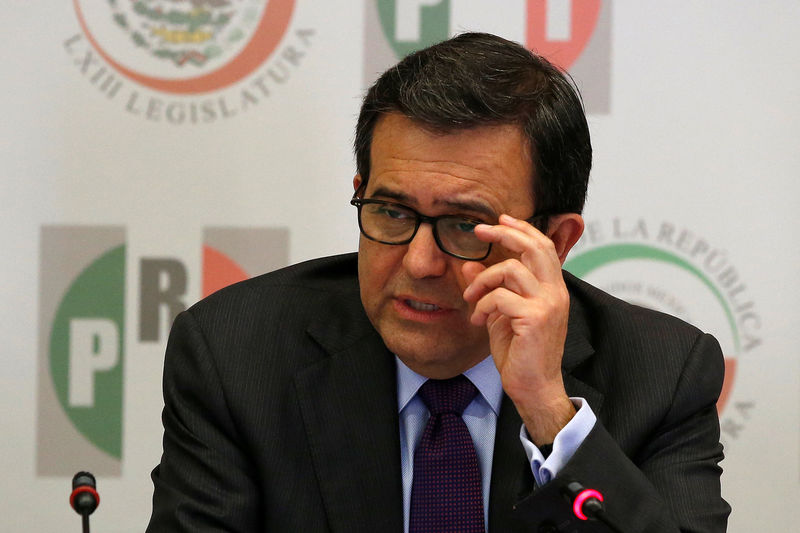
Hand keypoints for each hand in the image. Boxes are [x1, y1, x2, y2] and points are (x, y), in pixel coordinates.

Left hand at [462, 214, 574, 444]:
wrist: (534, 388)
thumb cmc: (520, 354)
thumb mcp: (500, 315)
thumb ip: (489, 289)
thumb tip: (469, 264)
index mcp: (553, 289)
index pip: (543, 246)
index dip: (522, 229)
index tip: (500, 219)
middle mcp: (556, 292)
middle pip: (534, 247)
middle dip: (505, 232)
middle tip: (480, 229)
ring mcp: (548, 304)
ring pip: (511, 270)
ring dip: (482, 281)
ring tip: (470, 298)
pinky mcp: (535, 318)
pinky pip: (500, 297)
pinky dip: (482, 304)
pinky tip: (476, 319)